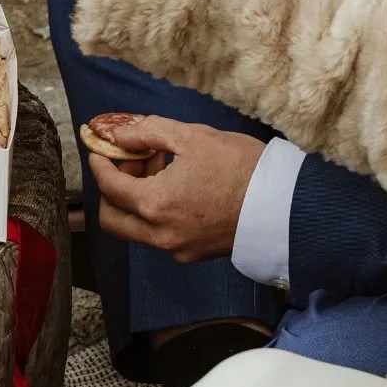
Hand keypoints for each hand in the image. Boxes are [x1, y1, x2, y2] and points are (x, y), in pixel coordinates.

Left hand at [89, 117, 265, 262]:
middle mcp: (161, 234)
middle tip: (131, 162)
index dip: (100, 164)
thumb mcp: (192, 137)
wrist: (286, 205)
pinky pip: (160, 235)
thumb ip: (147, 133)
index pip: (109, 187)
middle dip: (112, 189)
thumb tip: (118, 134)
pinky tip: (177, 186)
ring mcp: (178, 248)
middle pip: (113, 219)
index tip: (100, 149)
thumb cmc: (242, 167)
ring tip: (160, 167)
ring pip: (136, 229)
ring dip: (136, 200)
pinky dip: (156, 212)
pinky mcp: (194, 253)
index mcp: (155, 205)